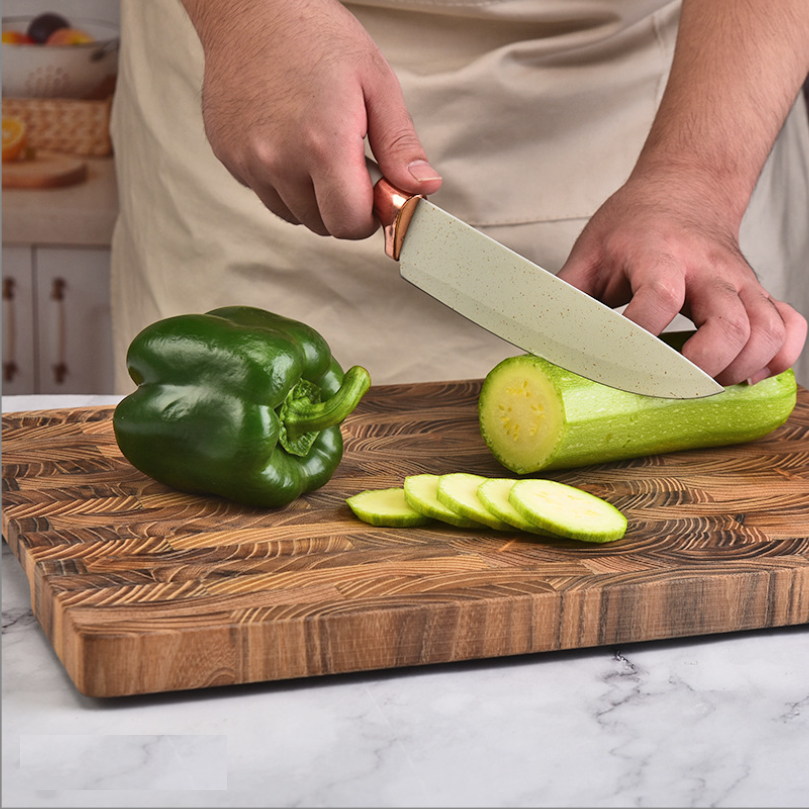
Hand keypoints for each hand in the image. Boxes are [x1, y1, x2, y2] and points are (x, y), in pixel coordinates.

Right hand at [181, 0, 440, 237]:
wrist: (250, 8)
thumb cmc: (314, 34)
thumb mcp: (376, 82)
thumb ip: (400, 146)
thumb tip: (422, 188)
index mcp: (323, 145)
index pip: (350, 224)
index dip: (370, 217)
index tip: (376, 195)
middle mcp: (279, 161)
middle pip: (323, 225)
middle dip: (344, 206)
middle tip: (350, 165)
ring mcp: (249, 162)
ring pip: (294, 215)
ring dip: (312, 198)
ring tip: (317, 148)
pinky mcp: (230, 158)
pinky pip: (266, 193)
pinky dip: (283, 181)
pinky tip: (288, 142)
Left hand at [557, 170, 806, 385]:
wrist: (684, 188)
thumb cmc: (632, 225)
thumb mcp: (589, 251)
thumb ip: (566, 296)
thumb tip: (536, 344)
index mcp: (656, 253)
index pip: (658, 297)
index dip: (640, 338)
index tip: (621, 363)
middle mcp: (706, 268)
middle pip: (729, 323)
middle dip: (704, 367)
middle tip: (677, 386)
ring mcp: (739, 281)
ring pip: (767, 329)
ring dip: (744, 368)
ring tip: (711, 384)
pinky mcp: (758, 292)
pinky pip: (790, 325)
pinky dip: (780, 356)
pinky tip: (749, 373)